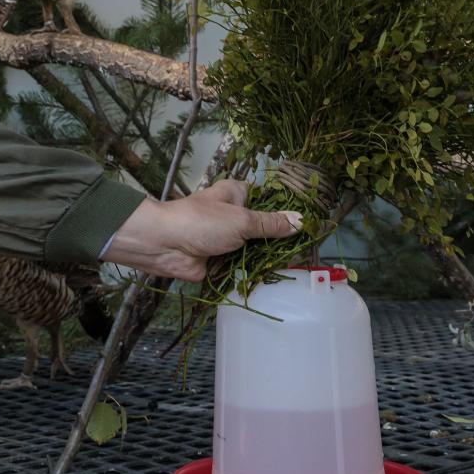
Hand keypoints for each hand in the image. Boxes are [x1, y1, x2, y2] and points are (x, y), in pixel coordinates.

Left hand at [101, 179, 301, 281]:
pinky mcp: (221, 260)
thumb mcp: (242, 220)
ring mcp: (228, 239)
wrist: (164, 246)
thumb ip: (272, 224)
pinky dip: (253, 272)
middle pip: (265, 228)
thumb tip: (301, 222)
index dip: (288, 211)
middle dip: (280, 240)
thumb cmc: (202, 222)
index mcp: (238, 194)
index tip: (310, 224)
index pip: (270, 200)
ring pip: (256, 249)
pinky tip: (274, 279)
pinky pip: (243, 266)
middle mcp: (234, 215)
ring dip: (268, 258)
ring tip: (294, 267)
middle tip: (305, 251)